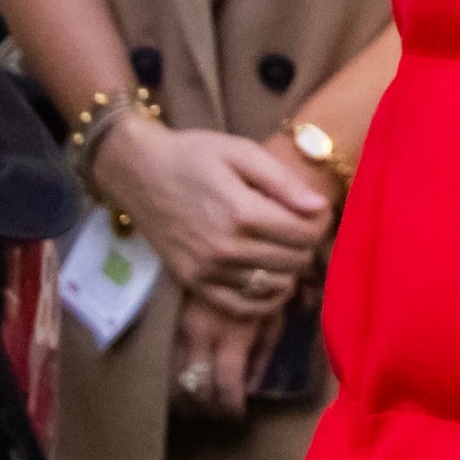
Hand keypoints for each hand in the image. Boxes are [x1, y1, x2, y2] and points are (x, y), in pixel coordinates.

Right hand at [91, 118, 329, 297]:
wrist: (138, 172)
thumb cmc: (194, 155)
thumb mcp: (242, 152)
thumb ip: (283, 182)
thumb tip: (320, 207)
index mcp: (243, 212)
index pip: (305, 235)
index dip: (320, 224)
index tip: (317, 213)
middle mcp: (226, 248)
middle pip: (294, 262)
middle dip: (307, 246)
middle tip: (301, 229)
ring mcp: (207, 270)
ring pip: (273, 286)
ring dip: (289, 271)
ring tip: (285, 249)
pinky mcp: (193, 282)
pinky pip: (241, 306)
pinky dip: (264, 300)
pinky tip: (271, 280)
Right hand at [169, 285, 284, 421]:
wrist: (229, 248)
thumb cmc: (259, 284)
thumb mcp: (273, 316)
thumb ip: (263, 354)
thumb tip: (251, 390)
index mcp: (232, 332)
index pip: (225, 386)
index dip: (231, 408)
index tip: (238, 414)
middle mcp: (200, 333)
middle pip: (195, 388)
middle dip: (207, 409)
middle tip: (218, 415)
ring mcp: (177, 328)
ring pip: (172, 380)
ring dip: (186, 400)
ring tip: (200, 407)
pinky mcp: (165, 323)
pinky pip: (162, 363)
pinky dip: (171, 382)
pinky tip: (182, 388)